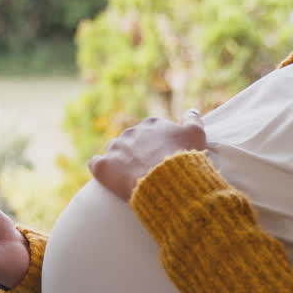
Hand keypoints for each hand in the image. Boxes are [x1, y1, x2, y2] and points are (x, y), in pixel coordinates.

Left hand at [89, 109, 206, 201]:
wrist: (166, 182)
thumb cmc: (182, 158)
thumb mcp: (195, 135)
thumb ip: (193, 120)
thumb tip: (191, 111)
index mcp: (151, 123)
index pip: (151, 131)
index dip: (156, 145)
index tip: (162, 157)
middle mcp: (131, 132)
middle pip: (132, 141)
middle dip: (138, 152)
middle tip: (148, 170)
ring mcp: (115, 148)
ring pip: (114, 151)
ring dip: (120, 160)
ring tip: (130, 176)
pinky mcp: (103, 166)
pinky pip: (97, 164)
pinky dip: (103, 169)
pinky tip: (110, 177)